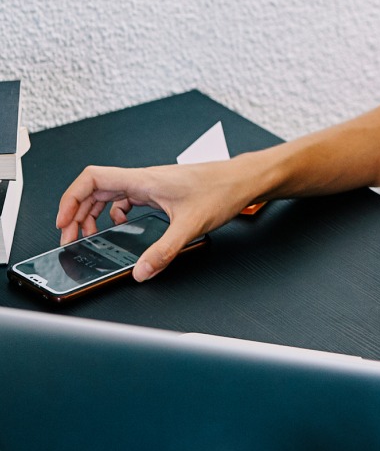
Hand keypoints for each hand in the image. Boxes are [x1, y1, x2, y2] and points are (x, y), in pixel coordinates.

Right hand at [56, 159, 257, 281]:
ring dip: (95, 213)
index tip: (65, 222)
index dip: (71, 199)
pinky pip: (128, 199)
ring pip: (110, 194)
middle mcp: (143, 179)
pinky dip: (117, 212)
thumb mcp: (190, 225)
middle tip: (71, 236)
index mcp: (143, 180)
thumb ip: (164, 251)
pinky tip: (123, 225)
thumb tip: (142, 271)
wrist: (243, 179)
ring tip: (91, 234)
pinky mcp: (161, 192)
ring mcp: (151, 185)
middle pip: (95, 190)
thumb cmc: (221, 189)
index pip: (91, 179)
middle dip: (78, 212)